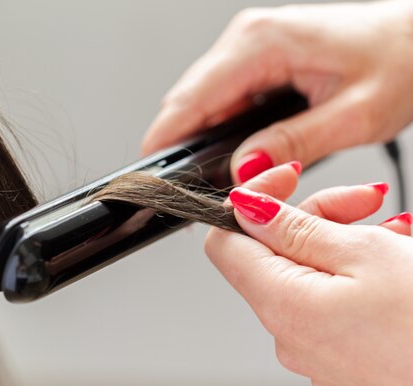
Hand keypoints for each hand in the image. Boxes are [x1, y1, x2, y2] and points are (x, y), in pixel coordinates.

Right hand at [142, 0, 412, 182]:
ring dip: (203, 140)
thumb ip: (292, 143)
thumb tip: (242, 169)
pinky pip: (223, 100)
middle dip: (182, 146)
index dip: (165, 141)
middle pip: (189, 102)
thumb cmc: (401, 61)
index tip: (152, 177)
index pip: (191, 98)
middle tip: (194, 191)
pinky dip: (221, 129)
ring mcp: (250, 49)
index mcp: (262, 43)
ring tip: (219, 176)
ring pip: (203, 103)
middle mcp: (247, 40)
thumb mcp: (353, 115)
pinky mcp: (257, 62)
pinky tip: (235, 151)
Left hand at [205, 163, 412, 385]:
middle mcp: (288, 335)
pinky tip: (395, 267)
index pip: (224, 243)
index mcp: (280, 305)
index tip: (285, 180)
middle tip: (367, 201)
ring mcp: (315, 352)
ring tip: (395, 235)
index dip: (249, 203)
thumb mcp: (363, 254)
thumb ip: (293, 229)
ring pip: (307, 277)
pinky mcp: (342, 360)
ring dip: (343, 243)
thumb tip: (245, 209)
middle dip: (315, 217)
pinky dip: (354, 278)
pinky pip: (329, 305)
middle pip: (273, 255)